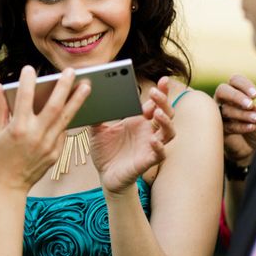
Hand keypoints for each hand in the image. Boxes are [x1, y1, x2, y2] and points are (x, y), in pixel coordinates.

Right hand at [0, 66, 89, 192]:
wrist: (9, 186)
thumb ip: (0, 107)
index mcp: (17, 129)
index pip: (24, 99)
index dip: (27, 82)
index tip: (30, 68)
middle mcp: (35, 136)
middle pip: (54, 106)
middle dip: (64, 87)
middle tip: (71, 71)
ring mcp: (48, 146)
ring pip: (66, 118)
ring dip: (77, 100)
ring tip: (86, 85)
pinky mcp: (56, 153)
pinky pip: (63, 132)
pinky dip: (67, 119)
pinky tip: (74, 107)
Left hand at [90, 76, 174, 194]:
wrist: (105, 176)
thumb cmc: (105, 152)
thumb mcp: (97, 130)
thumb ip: (96, 115)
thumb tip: (87, 97)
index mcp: (138, 121)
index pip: (154, 103)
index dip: (161, 92)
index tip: (162, 80)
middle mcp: (148, 131)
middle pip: (166, 113)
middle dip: (164, 101)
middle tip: (155, 92)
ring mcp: (150, 146)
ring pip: (169, 132)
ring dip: (166, 121)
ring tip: (157, 113)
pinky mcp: (148, 161)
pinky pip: (160, 154)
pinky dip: (159, 147)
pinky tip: (153, 140)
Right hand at [214, 74, 255, 166]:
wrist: (255, 148)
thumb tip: (252, 103)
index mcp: (236, 92)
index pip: (235, 81)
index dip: (244, 85)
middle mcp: (224, 100)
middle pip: (222, 90)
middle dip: (236, 96)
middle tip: (250, 105)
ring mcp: (219, 114)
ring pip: (225, 109)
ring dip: (242, 114)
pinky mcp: (217, 129)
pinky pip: (226, 125)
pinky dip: (240, 126)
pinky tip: (251, 127)